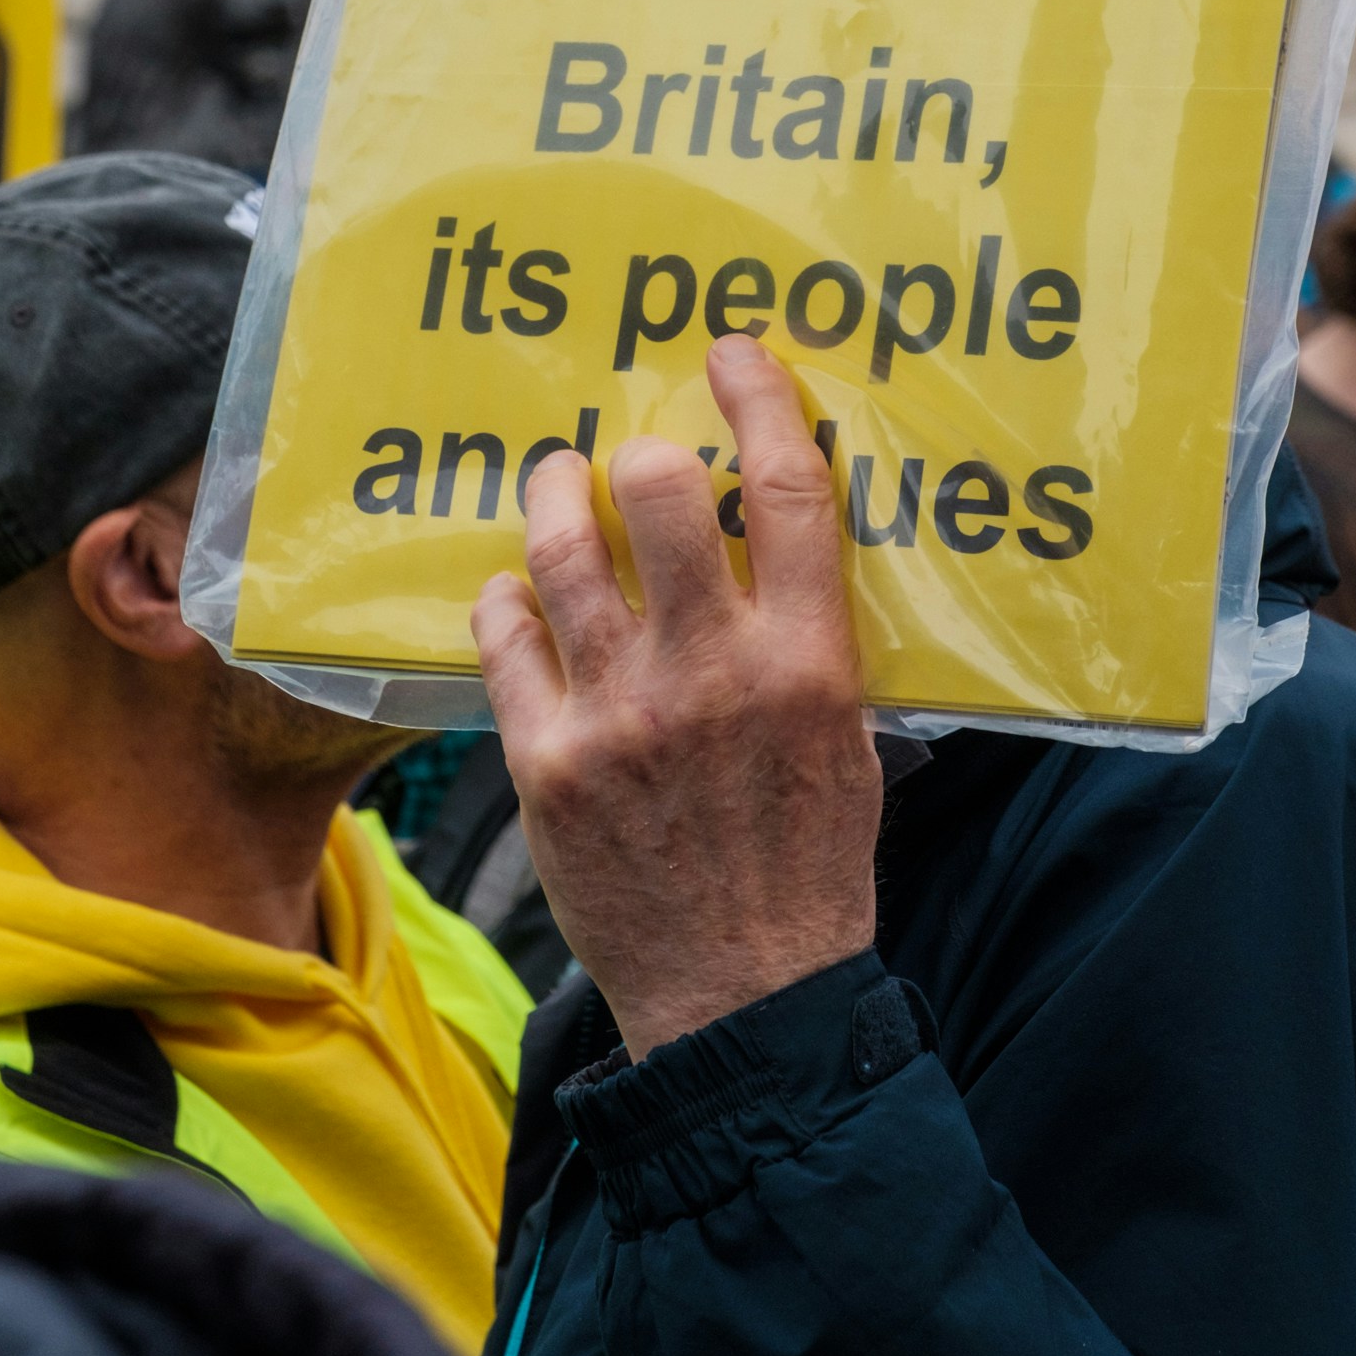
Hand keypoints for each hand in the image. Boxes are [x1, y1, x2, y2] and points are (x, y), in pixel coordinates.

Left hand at [472, 336, 883, 1057]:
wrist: (743, 1001)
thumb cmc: (808, 867)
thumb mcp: (850, 738)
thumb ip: (812, 637)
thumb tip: (772, 537)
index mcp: (808, 661)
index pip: (789, 488)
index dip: (758, 398)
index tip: (734, 354)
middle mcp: (715, 671)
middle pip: (659, 492)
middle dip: (638, 453)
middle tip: (629, 459)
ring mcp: (622, 714)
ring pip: (563, 551)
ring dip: (554, 500)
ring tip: (555, 488)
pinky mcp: (550, 763)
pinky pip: (504, 637)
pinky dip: (506, 599)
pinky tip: (517, 594)